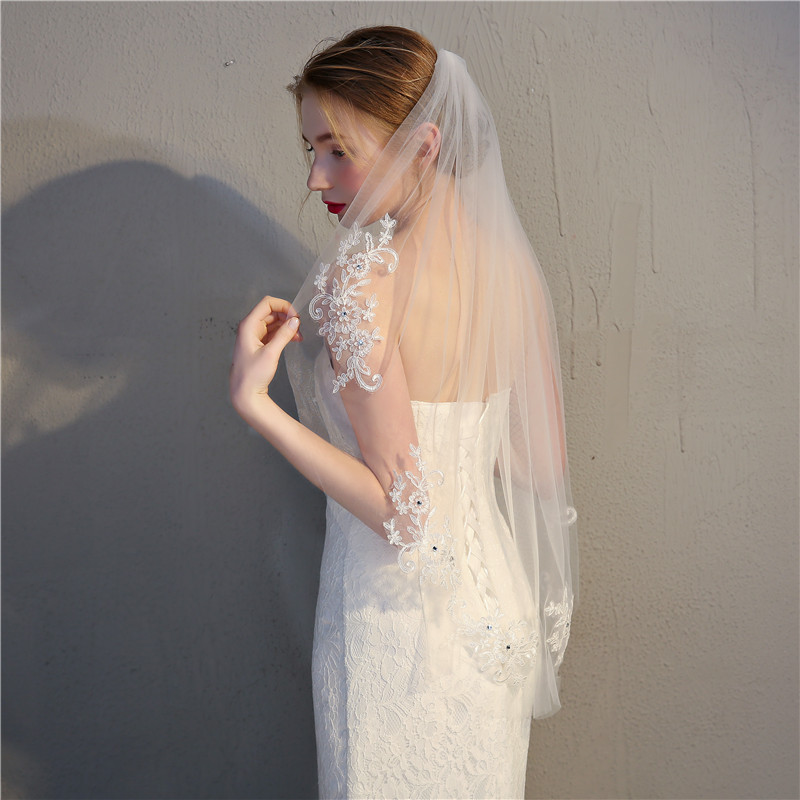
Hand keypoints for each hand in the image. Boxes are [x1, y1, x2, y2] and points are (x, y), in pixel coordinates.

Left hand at [230, 295, 301, 416]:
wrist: (245, 393)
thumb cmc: (253, 374)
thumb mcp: (271, 353)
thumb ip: (284, 335)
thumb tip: (295, 321)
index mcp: (249, 325)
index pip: (267, 303)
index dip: (283, 306)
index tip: (295, 318)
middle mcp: (250, 327)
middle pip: (271, 311)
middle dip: (287, 316)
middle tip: (299, 328)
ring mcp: (255, 335)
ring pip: (274, 322)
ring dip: (287, 326)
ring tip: (299, 336)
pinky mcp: (259, 344)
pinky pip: (273, 332)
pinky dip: (284, 334)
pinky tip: (294, 340)